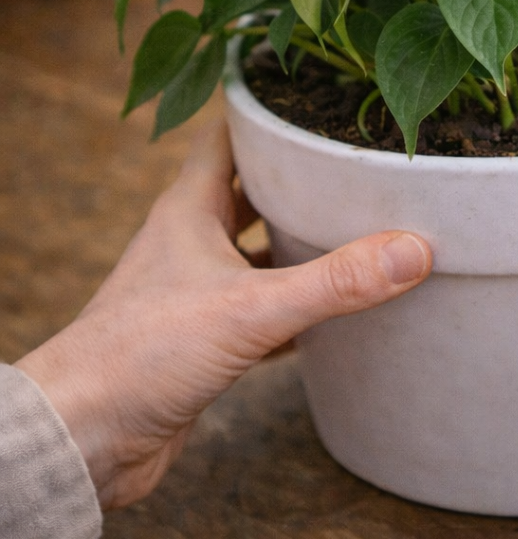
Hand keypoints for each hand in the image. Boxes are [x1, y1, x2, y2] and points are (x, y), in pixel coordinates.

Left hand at [17, 121, 431, 510]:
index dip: (267, 116)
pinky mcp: (206, 340)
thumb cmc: (141, 355)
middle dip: (299, 180)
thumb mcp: (250, 309)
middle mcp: (191, 244)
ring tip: (357, 230)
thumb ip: (334, 281)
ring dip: (300, 244)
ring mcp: (197, 293)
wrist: (83, 438)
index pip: (228, 140)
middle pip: (251, 194)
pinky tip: (336, 313)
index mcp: (189, 212)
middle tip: (355, 166)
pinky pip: (264, 310)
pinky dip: (298, 307)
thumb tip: (412, 249)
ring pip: (259, 253)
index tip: (314, 100)